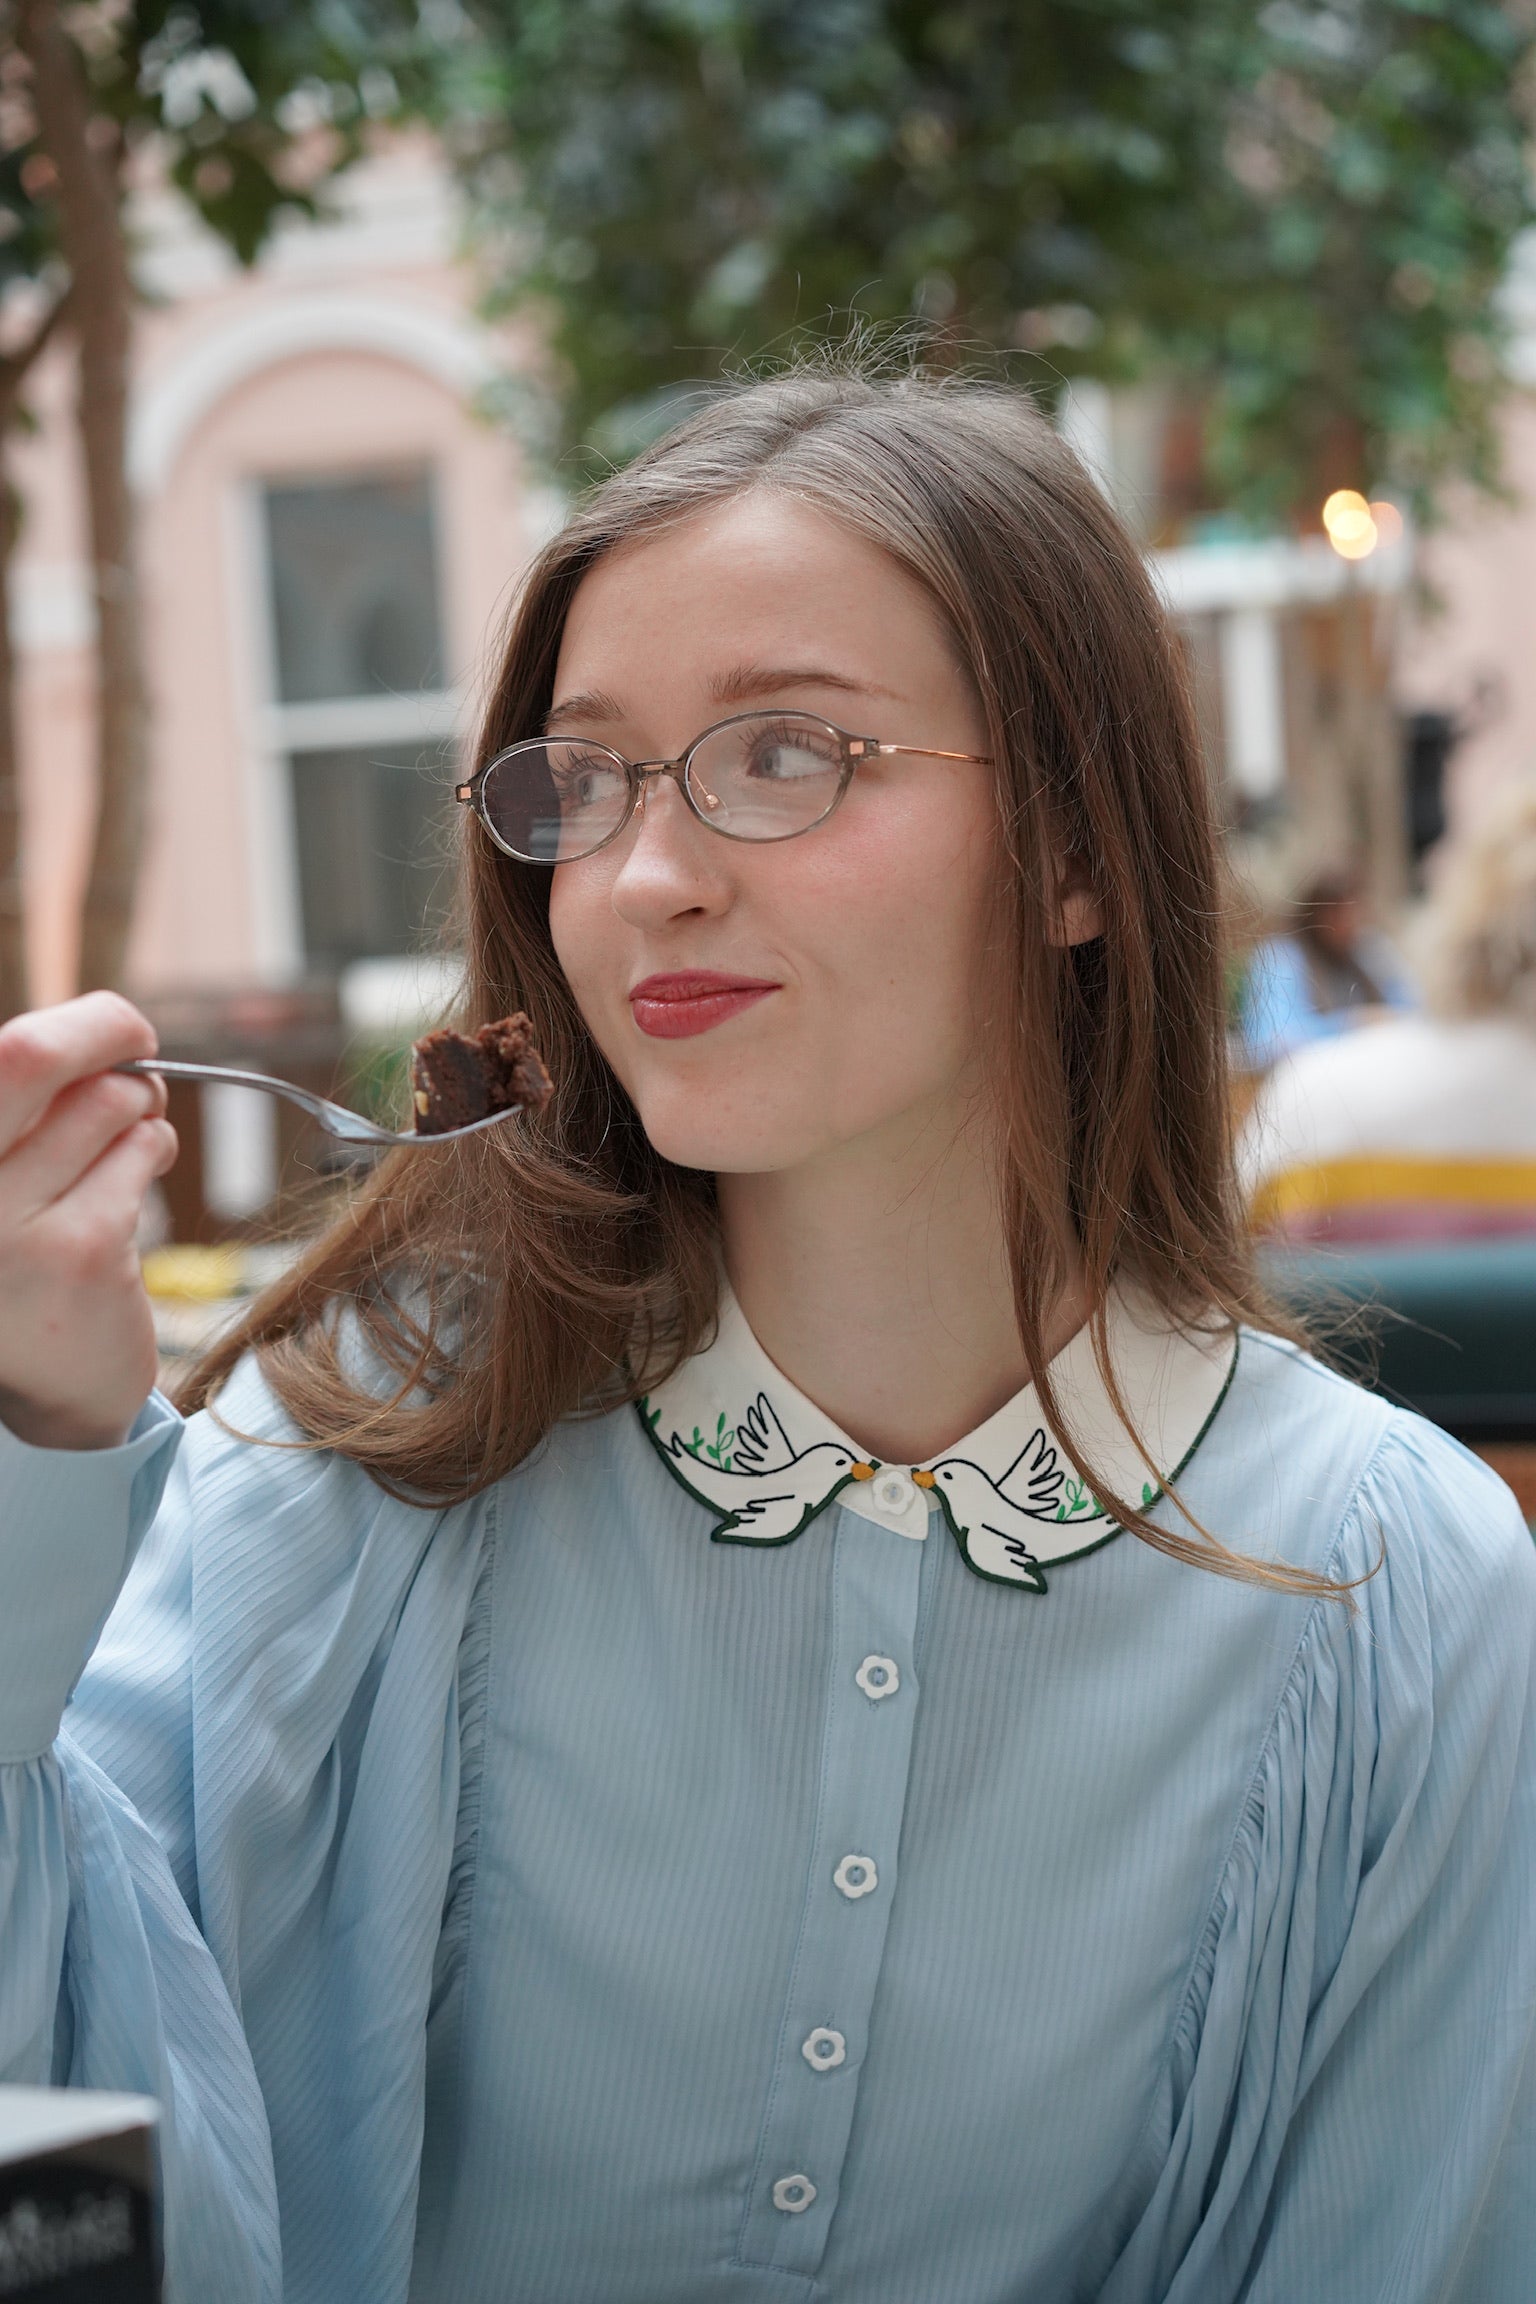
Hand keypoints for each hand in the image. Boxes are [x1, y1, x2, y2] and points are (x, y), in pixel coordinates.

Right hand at [0, 994, 178, 1449]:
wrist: (46, 1394)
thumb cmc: (22, 1261)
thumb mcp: (6, 1180)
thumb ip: (27, 1111)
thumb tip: (105, 1029)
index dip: (66, 1026)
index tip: (109, 1027)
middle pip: (27, 1053)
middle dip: (105, 1031)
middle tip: (140, 1044)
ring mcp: (3, 1222)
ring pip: (103, 1103)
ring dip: (139, 1106)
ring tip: (135, 1133)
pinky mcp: (76, 1250)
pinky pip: (138, 1153)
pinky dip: (153, 1147)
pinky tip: (144, 1166)